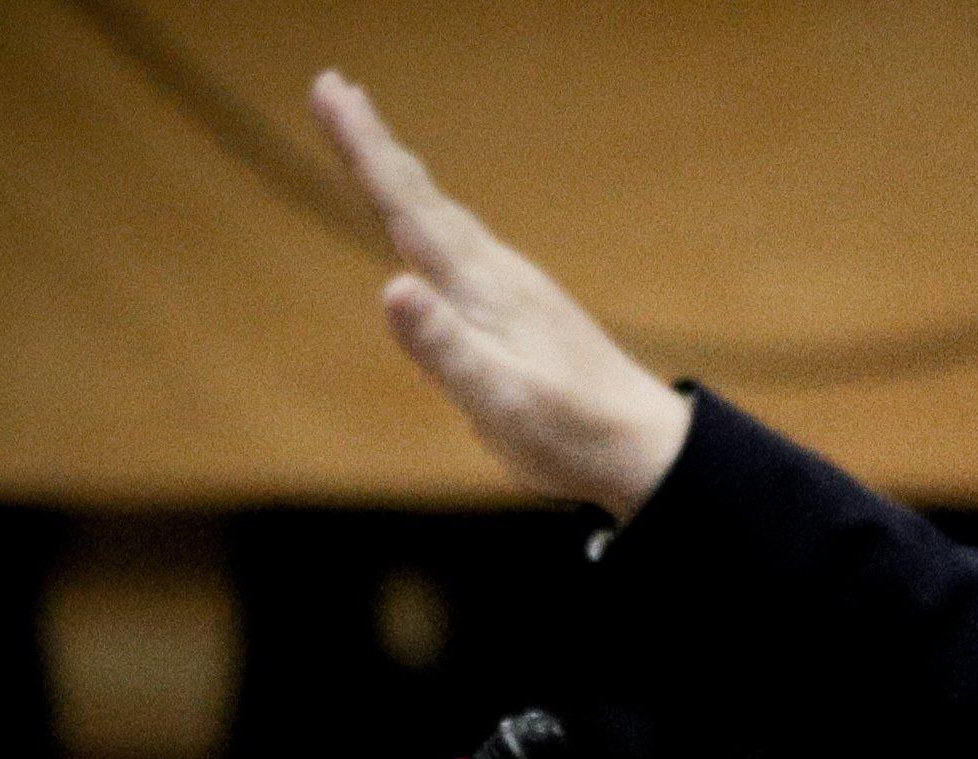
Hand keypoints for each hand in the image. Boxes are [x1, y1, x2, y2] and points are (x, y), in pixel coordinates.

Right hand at [310, 69, 688, 521]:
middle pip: (424, 200)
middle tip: (334, 88)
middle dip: (374, 146)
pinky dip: (438, 224)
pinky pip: (467, 253)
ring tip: (379, 148)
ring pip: (448, 222)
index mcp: (483, 291)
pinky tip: (439, 234)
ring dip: (407, 181)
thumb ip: (445, 347)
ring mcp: (516, 294)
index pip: (408, 208)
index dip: (363, 150)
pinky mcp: (527, 317)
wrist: (649, 450)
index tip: (328, 89)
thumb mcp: (500, 401)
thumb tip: (394, 285)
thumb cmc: (573, 435)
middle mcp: (499, 277)